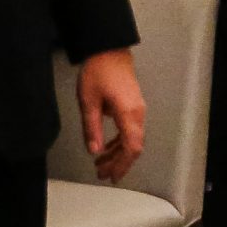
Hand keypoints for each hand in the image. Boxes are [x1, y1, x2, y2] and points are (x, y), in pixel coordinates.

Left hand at [76, 48, 145, 183]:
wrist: (109, 49)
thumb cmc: (98, 72)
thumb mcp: (88, 101)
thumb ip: (91, 128)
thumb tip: (94, 151)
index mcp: (128, 114)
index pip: (131, 147)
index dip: (122, 165)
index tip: (111, 176)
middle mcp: (138, 114)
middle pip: (133, 146)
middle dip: (118, 163)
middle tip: (101, 174)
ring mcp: (137, 110)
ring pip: (132, 139)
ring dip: (117, 153)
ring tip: (100, 164)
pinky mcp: (133, 106)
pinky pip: (130, 130)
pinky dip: (119, 142)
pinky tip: (106, 146)